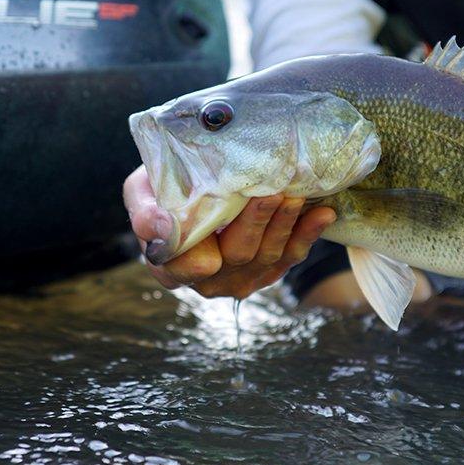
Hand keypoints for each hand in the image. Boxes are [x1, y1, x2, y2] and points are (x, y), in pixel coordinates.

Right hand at [122, 166, 336, 299]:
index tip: (222, 219)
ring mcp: (240, 278)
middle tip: (272, 192)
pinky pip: (291, 257)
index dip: (207, 250)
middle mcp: (206, 281)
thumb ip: (144, 212)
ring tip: (296, 195)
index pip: (187, 267)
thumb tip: (160, 227)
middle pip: (237, 256)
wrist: (194, 183)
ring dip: (285, 225)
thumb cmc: (164, 186)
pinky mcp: (268, 269)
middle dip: (257, 223)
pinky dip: (308, 234)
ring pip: (268, 257)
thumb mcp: (141, 191)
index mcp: (170, 266)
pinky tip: (322, 212)